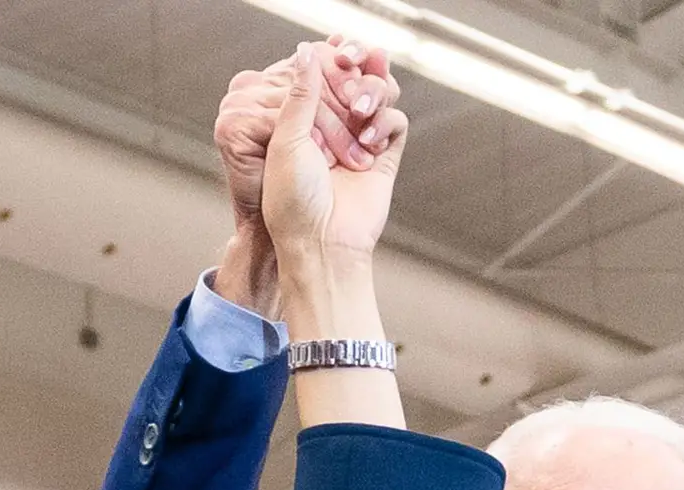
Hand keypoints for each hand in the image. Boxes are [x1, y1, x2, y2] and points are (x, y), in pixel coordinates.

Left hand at [261, 42, 409, 268]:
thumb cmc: (293, 201)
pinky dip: (386, 121)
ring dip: (372, 90)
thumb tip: (307, 51)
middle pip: (354, 80)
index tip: (333, 54)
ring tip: (358, 108)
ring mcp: (360, 141)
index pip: (322, 76)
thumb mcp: (286, 141)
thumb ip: (300, 95)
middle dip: (354, 69)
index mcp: (302, 123)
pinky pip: (396, 123)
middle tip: (350, 62)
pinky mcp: (385, 157)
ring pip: (379, 94)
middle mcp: (332, 129)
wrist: (322, 245)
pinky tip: (368, 140)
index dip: (330, 61)